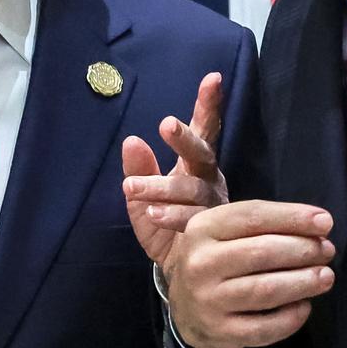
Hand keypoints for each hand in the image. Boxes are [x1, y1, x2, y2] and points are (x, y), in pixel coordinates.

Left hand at [122, 72, 226, 263]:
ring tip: (134, 187)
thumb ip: (139, 168)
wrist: (183, 269)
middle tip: (166, 124)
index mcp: (197, 164)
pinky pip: (194, 220)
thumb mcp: (142, 194)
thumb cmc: (165, 222)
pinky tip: (153, 213)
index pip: (204, 129)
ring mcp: (215, 206)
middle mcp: (210, 179)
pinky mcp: (213, 233)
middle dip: (185, 138)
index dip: (209, 105)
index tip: (212, 78)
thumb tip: (131, 140)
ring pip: (192, 189)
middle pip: (202, 154)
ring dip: (163, 186)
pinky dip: (173, 215)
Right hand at [167, 200, 335, 347]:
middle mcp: (201, 263)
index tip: (325, 221)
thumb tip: (317, 225)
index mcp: (203, 228)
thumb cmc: (216, 257)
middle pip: (262, 252)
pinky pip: (263, 328)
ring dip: (303, 282)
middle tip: (327, 250)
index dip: (293, 217)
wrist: (185, 306)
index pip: (253, 216)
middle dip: (303, 250)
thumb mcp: (223, 229)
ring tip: (325, 276)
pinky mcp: (220, 331)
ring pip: (265, 290)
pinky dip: (290, 318)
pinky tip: (305, 306)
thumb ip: (262, 221)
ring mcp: (209, 299)